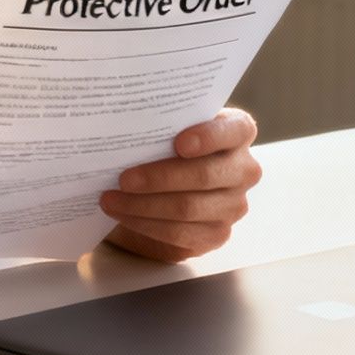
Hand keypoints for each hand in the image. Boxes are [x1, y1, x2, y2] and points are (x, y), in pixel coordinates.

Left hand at [99, 108, 261, 261]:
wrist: (165, 187)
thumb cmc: (166, 147)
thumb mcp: (169, 129)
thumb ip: (162, 123)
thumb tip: (126, 122)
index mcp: (238, 132)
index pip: (235, 130)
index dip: (209, 136)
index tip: (179, 143)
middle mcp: (244, 169)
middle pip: (204, 175)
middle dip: (159, 178)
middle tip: (124, 178)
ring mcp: (234, 204)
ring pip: (188, 207)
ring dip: (143, 205)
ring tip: (111, 199)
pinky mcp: (218, 233)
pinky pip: (180, 232)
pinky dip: (146, 224)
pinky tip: (123, 214)